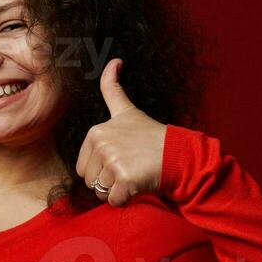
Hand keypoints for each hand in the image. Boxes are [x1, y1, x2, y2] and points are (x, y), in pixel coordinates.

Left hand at [75, 58, 168, 206]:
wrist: (179, 154)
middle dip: (108, 181)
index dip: (101, 169)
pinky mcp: (124, 178)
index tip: (122, 156)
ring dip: (118, 190)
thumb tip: (113, 60)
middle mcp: (102, 144)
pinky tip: (139, 184)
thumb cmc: (151, 137)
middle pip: (90, 181)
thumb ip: (112, 90)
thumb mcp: (127, 111)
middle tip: (130, 167)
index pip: (83, 168)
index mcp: (96, 131)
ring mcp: (113, 161)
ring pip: (101, 192)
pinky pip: (114, 201)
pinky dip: (127, 199)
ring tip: (135, 174)